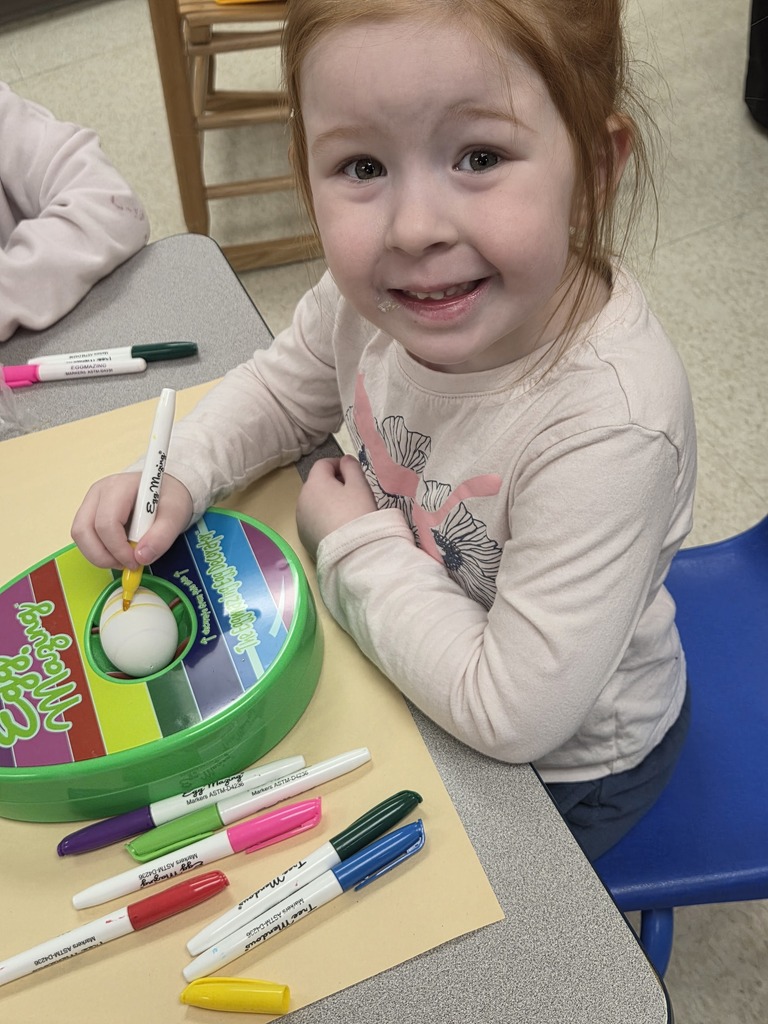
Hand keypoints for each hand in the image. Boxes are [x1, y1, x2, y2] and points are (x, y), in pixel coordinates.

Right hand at [71, 472, 192, 569]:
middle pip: (84, 530)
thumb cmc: (169, 499)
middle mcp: (99, 492)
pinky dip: (98, 551)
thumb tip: (141, 557)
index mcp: (119, 487)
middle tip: (127, 564)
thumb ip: (161, 537)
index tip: (136, 561)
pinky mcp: (89, 514)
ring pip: (80, 536)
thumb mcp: (176, 516)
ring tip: (124, 559)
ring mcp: (91, 502)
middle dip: (104, 556)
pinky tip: (118, 552)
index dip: (118, 549)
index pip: (106, 523)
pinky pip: (84, 538)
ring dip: (99, 556)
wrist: (165, 491)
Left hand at [296, 455, 377, 558]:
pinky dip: (322, 518)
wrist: (351, 552)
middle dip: (332, 484)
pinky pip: (312, 520)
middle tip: (352, 493)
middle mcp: (302, 498)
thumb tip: (344, 460)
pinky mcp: (302, 536)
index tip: (353, 473)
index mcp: (314, 483)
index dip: (338, 464)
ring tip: (345, 513)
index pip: (323, 464)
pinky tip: (337, 528)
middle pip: (317, 484)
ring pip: (314, 502)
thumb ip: (352, 467)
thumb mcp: (360, 485)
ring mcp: (300, 519)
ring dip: (326, 502)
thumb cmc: (357, 513)